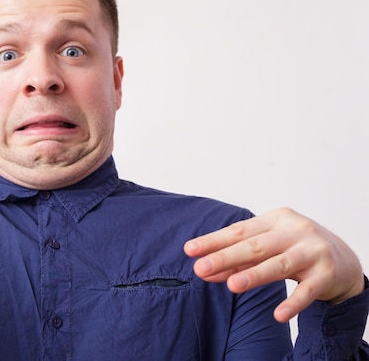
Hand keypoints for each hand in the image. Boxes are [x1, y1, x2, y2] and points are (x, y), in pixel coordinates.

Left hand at [183, 207, 364, 322]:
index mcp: (276, 219)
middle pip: (255, 246)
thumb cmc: (296, 249)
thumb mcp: (269, 247)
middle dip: (225, 257)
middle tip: (201, 268)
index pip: (239, 231)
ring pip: (279, 264)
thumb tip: (205, 270)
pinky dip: (293, 304)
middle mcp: (295, 231)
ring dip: (254, 275)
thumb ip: (239, 259)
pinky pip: (307, 292)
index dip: (214, 241)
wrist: (344, 260)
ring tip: (232, 286)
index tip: (190, 250)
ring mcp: (312, 252)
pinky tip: (278, 314)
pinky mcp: (326, 275)